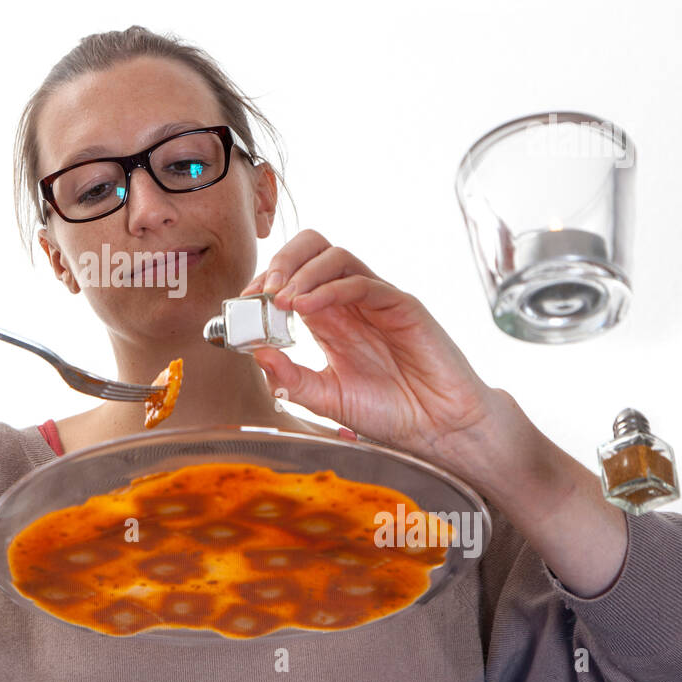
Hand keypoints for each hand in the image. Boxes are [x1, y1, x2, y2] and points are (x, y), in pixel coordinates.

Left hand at [241, 229, 501, 467]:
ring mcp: (376, 301)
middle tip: (262, 292)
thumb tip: (254, 353)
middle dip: (281, 262)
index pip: (291, 277)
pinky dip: (329, 288)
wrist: (437, 430)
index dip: (265, 282)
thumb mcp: (326, 399)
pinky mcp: (401, 306)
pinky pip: (362, 282)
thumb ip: (291, 379)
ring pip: (335, 257)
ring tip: (281, 301)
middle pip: (312, 250)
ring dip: (301, 272)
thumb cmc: (390, 413)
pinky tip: (305, 308)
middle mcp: (350, 303)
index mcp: (329, 320)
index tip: (243, 303)